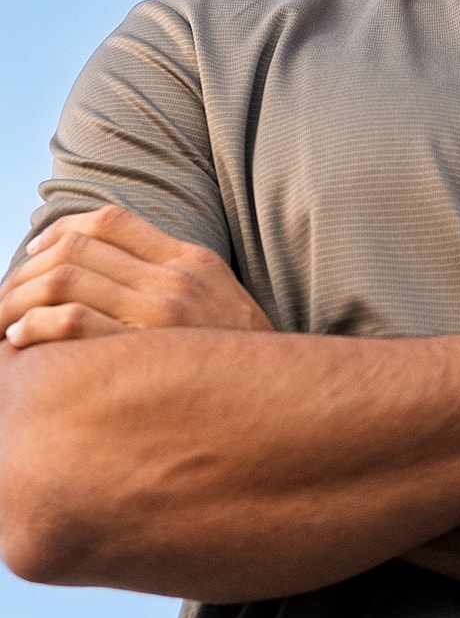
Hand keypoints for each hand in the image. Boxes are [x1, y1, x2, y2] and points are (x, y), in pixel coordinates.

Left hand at [1, 205, 273, 347]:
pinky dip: (38, 327)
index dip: (61, 230)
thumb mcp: (217, 294)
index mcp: (190, 260)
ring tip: (6, 319)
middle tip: (8, 293)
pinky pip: (74, 325)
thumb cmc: (236, 352)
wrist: (276, 396)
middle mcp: (173, 280)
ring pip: (66, 282)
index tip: (37, 252)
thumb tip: (111, 264)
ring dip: (21, 298)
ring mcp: (159, 316)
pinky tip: (23, 339)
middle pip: (78, 249)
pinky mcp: (144, 355)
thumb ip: (173, 272)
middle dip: (28, 270)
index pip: (110, 221)